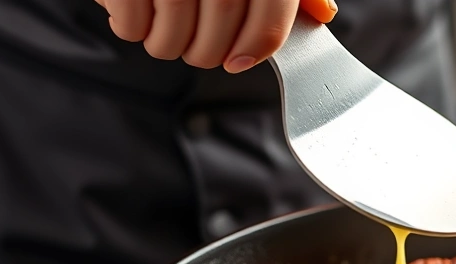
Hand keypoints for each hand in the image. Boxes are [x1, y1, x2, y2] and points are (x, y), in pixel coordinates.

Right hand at [94, 0, 337, 72]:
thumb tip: (323, 12)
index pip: (269, 8)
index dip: (259, 43)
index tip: (240, 63)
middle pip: (220, 22)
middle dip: (208, 51)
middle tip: (200, 50)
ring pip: (174, 30)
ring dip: (169, 45)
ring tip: (166, 32)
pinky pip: (132, 22)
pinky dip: (133, 29)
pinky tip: (139, 15)